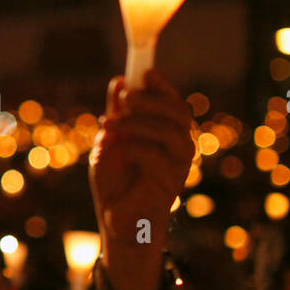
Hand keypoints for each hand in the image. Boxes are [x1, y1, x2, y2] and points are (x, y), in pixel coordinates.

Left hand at [89, 70, 193, 289]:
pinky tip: (118, 151)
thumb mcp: (111, 140)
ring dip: (139, 123)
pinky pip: (156, 155)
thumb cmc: (115, 179)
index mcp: (166, 133)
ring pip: (171, 131)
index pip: (173, 103)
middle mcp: (179, 146)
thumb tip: (121, 82)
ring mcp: (179, 164)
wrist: (115, 217)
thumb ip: (118, 114)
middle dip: (152, 100)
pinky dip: (134, 147)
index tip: (146, 72)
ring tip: (111, 124)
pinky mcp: (172, 182)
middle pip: (178, 112)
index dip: (163, 86)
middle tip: (127, 97)